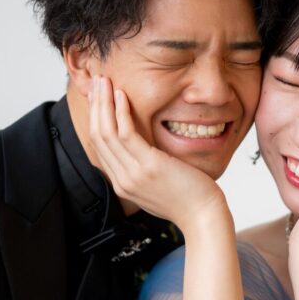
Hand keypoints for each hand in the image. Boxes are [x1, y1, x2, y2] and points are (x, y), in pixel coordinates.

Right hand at [87, 76, 227, 233]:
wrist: (203, 218)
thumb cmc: (188, 200)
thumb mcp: (157, 187)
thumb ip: (144, 171)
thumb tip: (143, 152)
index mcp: (122, 184)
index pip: (100, 147)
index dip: (95, 118)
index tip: (97, 98)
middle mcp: (122, 180)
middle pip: (98, 136)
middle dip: (95, 106)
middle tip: (96, 82)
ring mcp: (133, 175)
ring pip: (106, 132)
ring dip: (103, 103)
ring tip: (104, 81)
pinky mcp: (148, 166)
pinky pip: (126, 134)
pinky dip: (121, 113)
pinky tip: (121, 95)